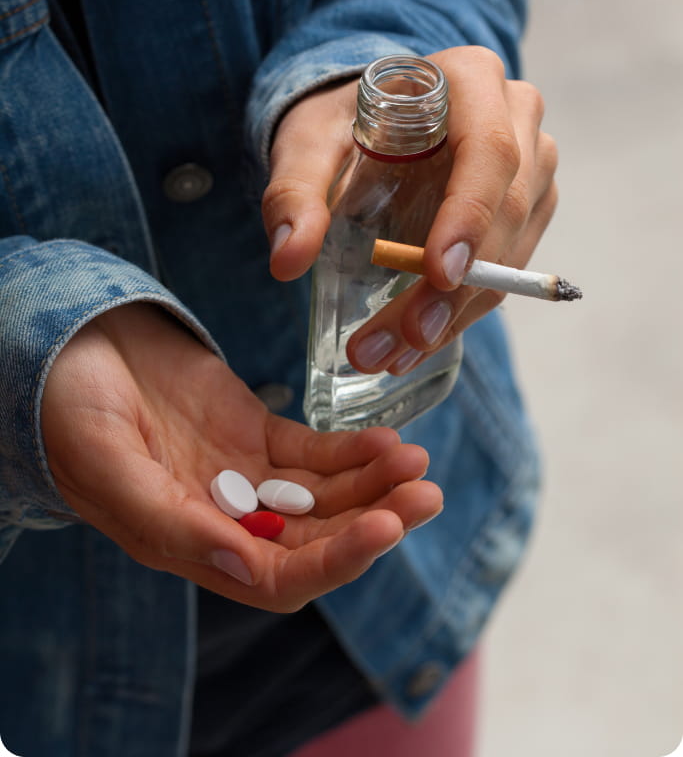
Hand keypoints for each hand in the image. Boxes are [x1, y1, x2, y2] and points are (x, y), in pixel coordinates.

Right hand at [40, 304, 440, 611]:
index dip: (335, 561)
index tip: (386, 528)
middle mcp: (224, 518)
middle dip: (374, 521)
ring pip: (324, 497)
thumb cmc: (69, 407)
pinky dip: (352, 451)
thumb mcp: (107, 462)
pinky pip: (313, 452)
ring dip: (375, 486)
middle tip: (426, 494)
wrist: (74, 344)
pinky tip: (387, 440)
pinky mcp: (255, 434)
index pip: (277, 576)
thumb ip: (168, 521)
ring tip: (418, 464)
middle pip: (316, 540)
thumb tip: (244, 564)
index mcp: (186, 541)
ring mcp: (244, 476)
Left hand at [263, 46, 557, 374]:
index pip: (488, 152)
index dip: (469, 216)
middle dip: (455, 288)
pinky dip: (461, 311)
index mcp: (469, 80)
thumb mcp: (307, 145)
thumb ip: (294, 192)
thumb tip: (287, 260)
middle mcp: (515, 117)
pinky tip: (415, 342)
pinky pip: (507, 268)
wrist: (373, 121)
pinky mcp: (527, 207)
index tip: (438, 275)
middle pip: (505, 212)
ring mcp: (531, 165)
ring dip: (456, 313)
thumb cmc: (343, 123)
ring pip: (511, 252)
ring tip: (392, 354)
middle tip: (403, 340)